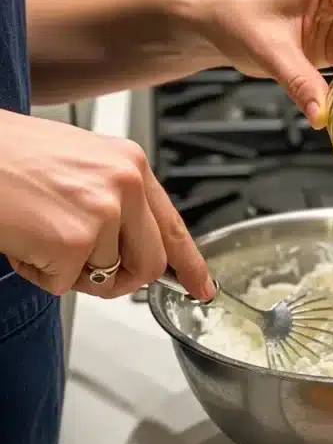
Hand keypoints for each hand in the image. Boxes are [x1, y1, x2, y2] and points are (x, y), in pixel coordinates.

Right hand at [0, 109, 211, 298]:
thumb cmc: (7, 156)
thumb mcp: (79, 166)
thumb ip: (115, 202)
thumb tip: (131, 244)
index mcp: (129, 164)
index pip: (173, 226)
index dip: (190, 264)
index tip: (202, 287)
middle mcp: (125, 185)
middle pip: (149, 265)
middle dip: (119, 279)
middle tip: (84, 269)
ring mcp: (102, 214)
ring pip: (103, 278)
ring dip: (66, 270)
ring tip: (37, 230)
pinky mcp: (73, 242)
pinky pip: (63, 284)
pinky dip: (37, 272)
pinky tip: (22, 238)